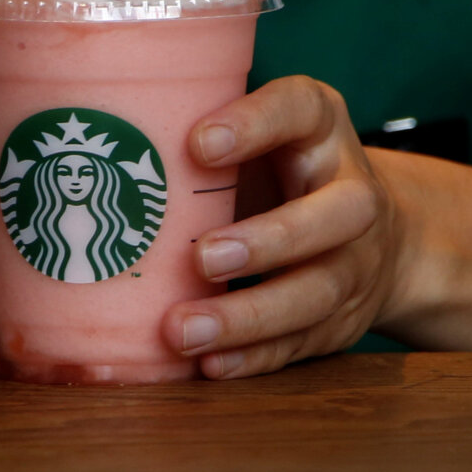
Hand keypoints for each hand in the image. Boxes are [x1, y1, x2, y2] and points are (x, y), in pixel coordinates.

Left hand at [162, 76, 400, 378]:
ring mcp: (355, 262)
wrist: (375, 238)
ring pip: (316, 292)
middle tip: (201, 258)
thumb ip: (203, 136)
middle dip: (269, 240)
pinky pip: (303, 343)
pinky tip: (210, 363)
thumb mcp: (260, 138)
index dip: (256, 124)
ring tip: (183, 329)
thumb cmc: (282, 172)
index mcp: (321, 129)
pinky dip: (255, 357)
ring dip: (248, 317)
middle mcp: (352, 193)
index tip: (198, 143)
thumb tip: (95, 142)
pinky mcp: (341, 319)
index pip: (301, 109)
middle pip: (336, 215)